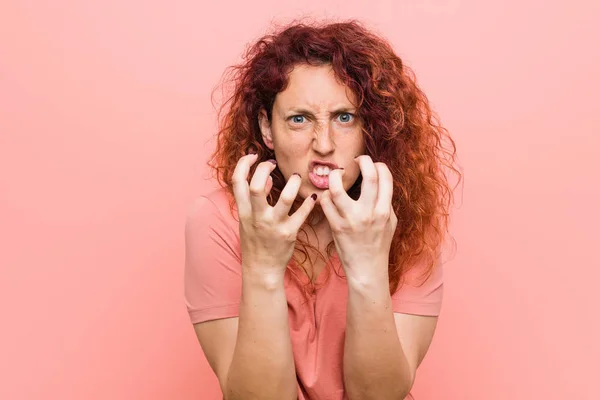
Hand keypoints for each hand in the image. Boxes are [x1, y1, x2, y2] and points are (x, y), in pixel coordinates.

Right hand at [232, 154, 316, 277]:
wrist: (261, 269)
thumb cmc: (255, 242)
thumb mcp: (248, 221)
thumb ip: (255, 200)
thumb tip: (267, 179)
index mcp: (244, 211)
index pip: (237, 182)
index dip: (243, 164)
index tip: (253, 156)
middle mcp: (257, 217)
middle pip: (257, 186)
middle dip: (264, 170)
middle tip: (273, 164)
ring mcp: (273, 225)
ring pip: (285, 198)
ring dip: (293, 183)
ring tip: (297, 177)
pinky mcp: (289, 233)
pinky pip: (302, 214)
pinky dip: (309, 203)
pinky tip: (313, 197)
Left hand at [320, 155, 397, 282]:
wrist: (367, 269)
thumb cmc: (378, 244)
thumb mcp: (390, 223)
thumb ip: (386, 203)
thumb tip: (380, 181)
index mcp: (385, 210)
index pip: (385, 177)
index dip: (378, 165)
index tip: (372, 164)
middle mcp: (370, 213)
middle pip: (368, 176)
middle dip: (363, 161)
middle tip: (357, 160)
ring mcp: (351, 220)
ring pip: (338, 188)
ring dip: (335, 176)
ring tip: (336, 175)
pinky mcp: (336, 227)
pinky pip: (326, 203)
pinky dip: (325, 196)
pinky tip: (328, 196)